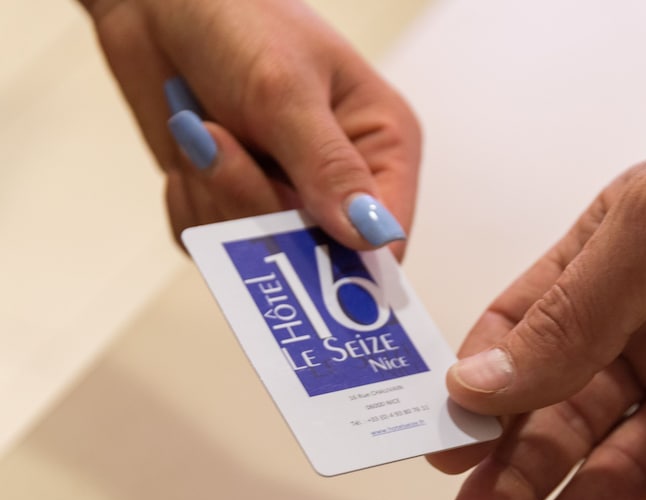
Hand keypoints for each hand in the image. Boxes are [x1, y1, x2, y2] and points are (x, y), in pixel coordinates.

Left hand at [81, 0, 419, 252]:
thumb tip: (374, 237)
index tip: (302, 260)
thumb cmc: (240, 18)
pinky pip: (213, 244)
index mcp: (382, 147)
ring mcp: (286, 195)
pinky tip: (190, 150)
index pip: (387, 237)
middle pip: (316, 255)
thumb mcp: (286, 91)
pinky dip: (190, 202)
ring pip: (257, 252)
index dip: (350, 262)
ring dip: (215, 197)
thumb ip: (328, 168)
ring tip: (201, 130)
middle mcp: (341, 180)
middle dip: (257, 209)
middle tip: (219, 143)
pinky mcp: (235, 202)